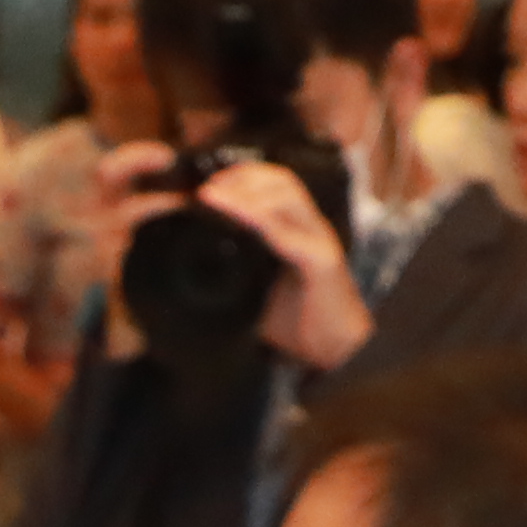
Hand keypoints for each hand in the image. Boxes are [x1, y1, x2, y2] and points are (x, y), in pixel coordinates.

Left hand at [190, 157, 374, 371]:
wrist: (335, 351)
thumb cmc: (296, 322)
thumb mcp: (257, 290)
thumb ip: (235, 272)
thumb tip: (191, 269)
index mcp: (298, 229)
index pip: (274, 183)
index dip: (241, 175)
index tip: (207, 185)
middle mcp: (311, 227)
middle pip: (282, 180)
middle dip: (242, 177)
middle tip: (207, 189)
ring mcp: (318, 240)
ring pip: (288, 195)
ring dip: (248, 192)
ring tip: (216, 197)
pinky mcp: (322, 261)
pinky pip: (288, 232)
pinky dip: (260, 219)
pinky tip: (239, 217)